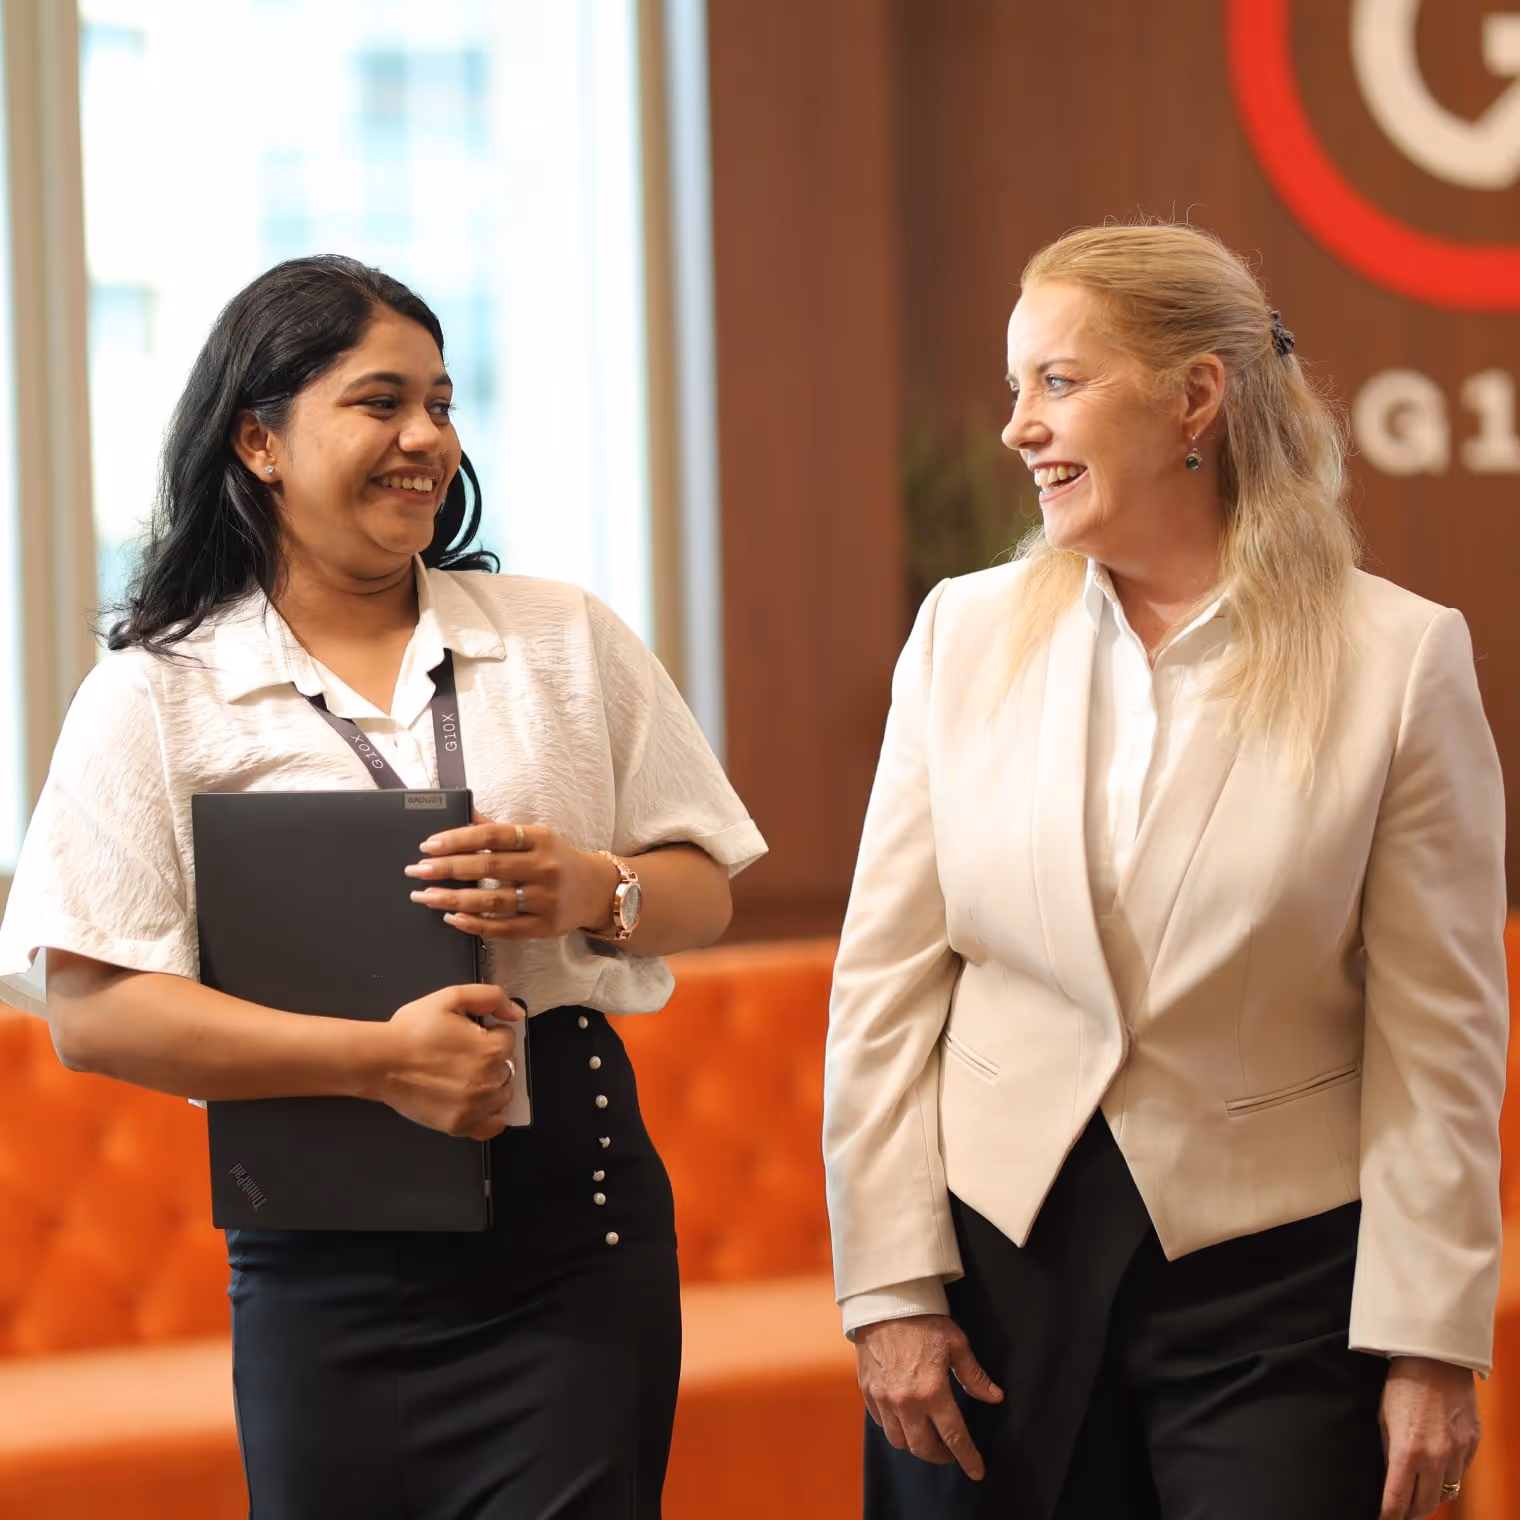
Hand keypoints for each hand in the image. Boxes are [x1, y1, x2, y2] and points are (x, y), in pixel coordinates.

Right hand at [370, 982, 520, 1138]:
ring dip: (492, 1084)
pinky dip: (490, 1114)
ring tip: (464, 1075)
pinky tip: (475, 1101)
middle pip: (508, 1066)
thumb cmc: (411, 1031)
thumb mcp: (451, 998)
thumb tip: (516, 1013)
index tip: (469, 1034)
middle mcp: (488, 1081)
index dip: (488, 1032)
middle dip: (490, 1058)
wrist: (379, 1061)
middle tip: (461, 1054)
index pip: (508, 1038)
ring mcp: (475, 1107)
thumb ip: (491, 997)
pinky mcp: (460, 1125)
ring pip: (503, 1094)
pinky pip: (494, 1125)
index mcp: (490, 1049)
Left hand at [404, 811, 617, 940]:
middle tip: (417, 870)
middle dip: (448, 868)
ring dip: (454, 898)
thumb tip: (465, 812)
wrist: (596, 891)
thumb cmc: (557, 860)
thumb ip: (499, 830)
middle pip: (489, 866)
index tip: (428, 844)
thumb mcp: (536, 837)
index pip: (494, 835)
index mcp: (540, 839)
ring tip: (424, 896)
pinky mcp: (544, 926)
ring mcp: (546, 899)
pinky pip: (504, 928)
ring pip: (493, 900)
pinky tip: (451, 918)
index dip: (459, 838)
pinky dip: (475, 924)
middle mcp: (545, 867)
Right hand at [855, 1314, 1003, 1480]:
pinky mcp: (868, 1392)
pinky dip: (895, 1428)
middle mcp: (906, 1402)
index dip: (968, 1458)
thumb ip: (974, 1376)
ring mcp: (884, 1399)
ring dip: (916, 1445)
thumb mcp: (956, 1344)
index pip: (955, 1437)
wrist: (884, 1302)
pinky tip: (904, 1419)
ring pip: (899, 1441)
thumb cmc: (923, 1320)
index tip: (977, 1471)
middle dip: (941, 1456)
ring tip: (927, 1437)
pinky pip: (881, 1424)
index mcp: (932, 1391)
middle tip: (951, 1453)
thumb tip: (995, 1397)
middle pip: (924, 1448)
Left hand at [1379, 1356, 1479, 1518]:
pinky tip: (1437, 1473)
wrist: (1436, 1359)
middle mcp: (1435, 1458)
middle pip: (1426, 1505)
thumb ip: (1391, 1452)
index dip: (1390, 1516)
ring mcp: (1458, 1453)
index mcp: (1407, 1451)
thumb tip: (1392, 1478)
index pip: (1398, 1500)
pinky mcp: (1473, 1445)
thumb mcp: (1384, 1418)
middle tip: (1401, 1512)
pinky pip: (1461, 1475)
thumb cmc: (1403, 1385)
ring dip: (1432, 1497)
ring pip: (1446, 1493)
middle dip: (1411, 1512)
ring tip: (1419, 1495)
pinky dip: (1448, 1479)